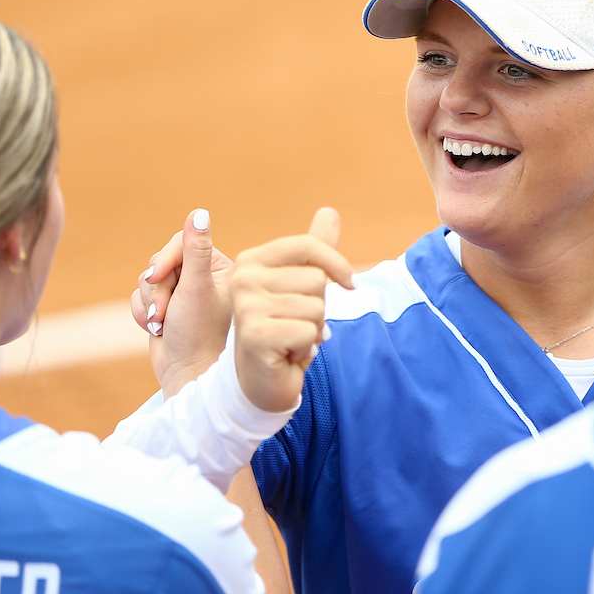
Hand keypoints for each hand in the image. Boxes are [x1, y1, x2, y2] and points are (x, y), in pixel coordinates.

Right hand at [130, 209, 233, 395]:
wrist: (187, 376)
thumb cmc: (198, 334)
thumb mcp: (196, 288)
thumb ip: (195, 250)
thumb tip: (199, 212)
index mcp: (219, 267)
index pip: (180, 243)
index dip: (164, 261)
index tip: (157, 278)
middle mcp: (202, 278)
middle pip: (160, 262)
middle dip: (157, 288)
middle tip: (164, 314)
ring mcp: (182, 294)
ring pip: (147, 280)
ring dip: (150, 303)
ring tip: (162, 325)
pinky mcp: (166, 308)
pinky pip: (140, 297)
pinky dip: (144, 313)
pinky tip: (158, 331)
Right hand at [230, 207, 353, 412]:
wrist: (260, 381)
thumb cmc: (284, 328)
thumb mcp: (301, 284)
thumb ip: (315, 249)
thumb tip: (329, 211)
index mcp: (252, 260)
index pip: (309, 246)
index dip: (338, 265)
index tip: (350, 284)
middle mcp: (243, 279)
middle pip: (317, 280)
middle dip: (319, 307)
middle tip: (296, 323)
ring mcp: (246, 307)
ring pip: (316, 307)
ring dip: (314, 329)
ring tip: (291, 338)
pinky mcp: (255, 335)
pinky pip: (309, 332)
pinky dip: (308, 348)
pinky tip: (288, 354)